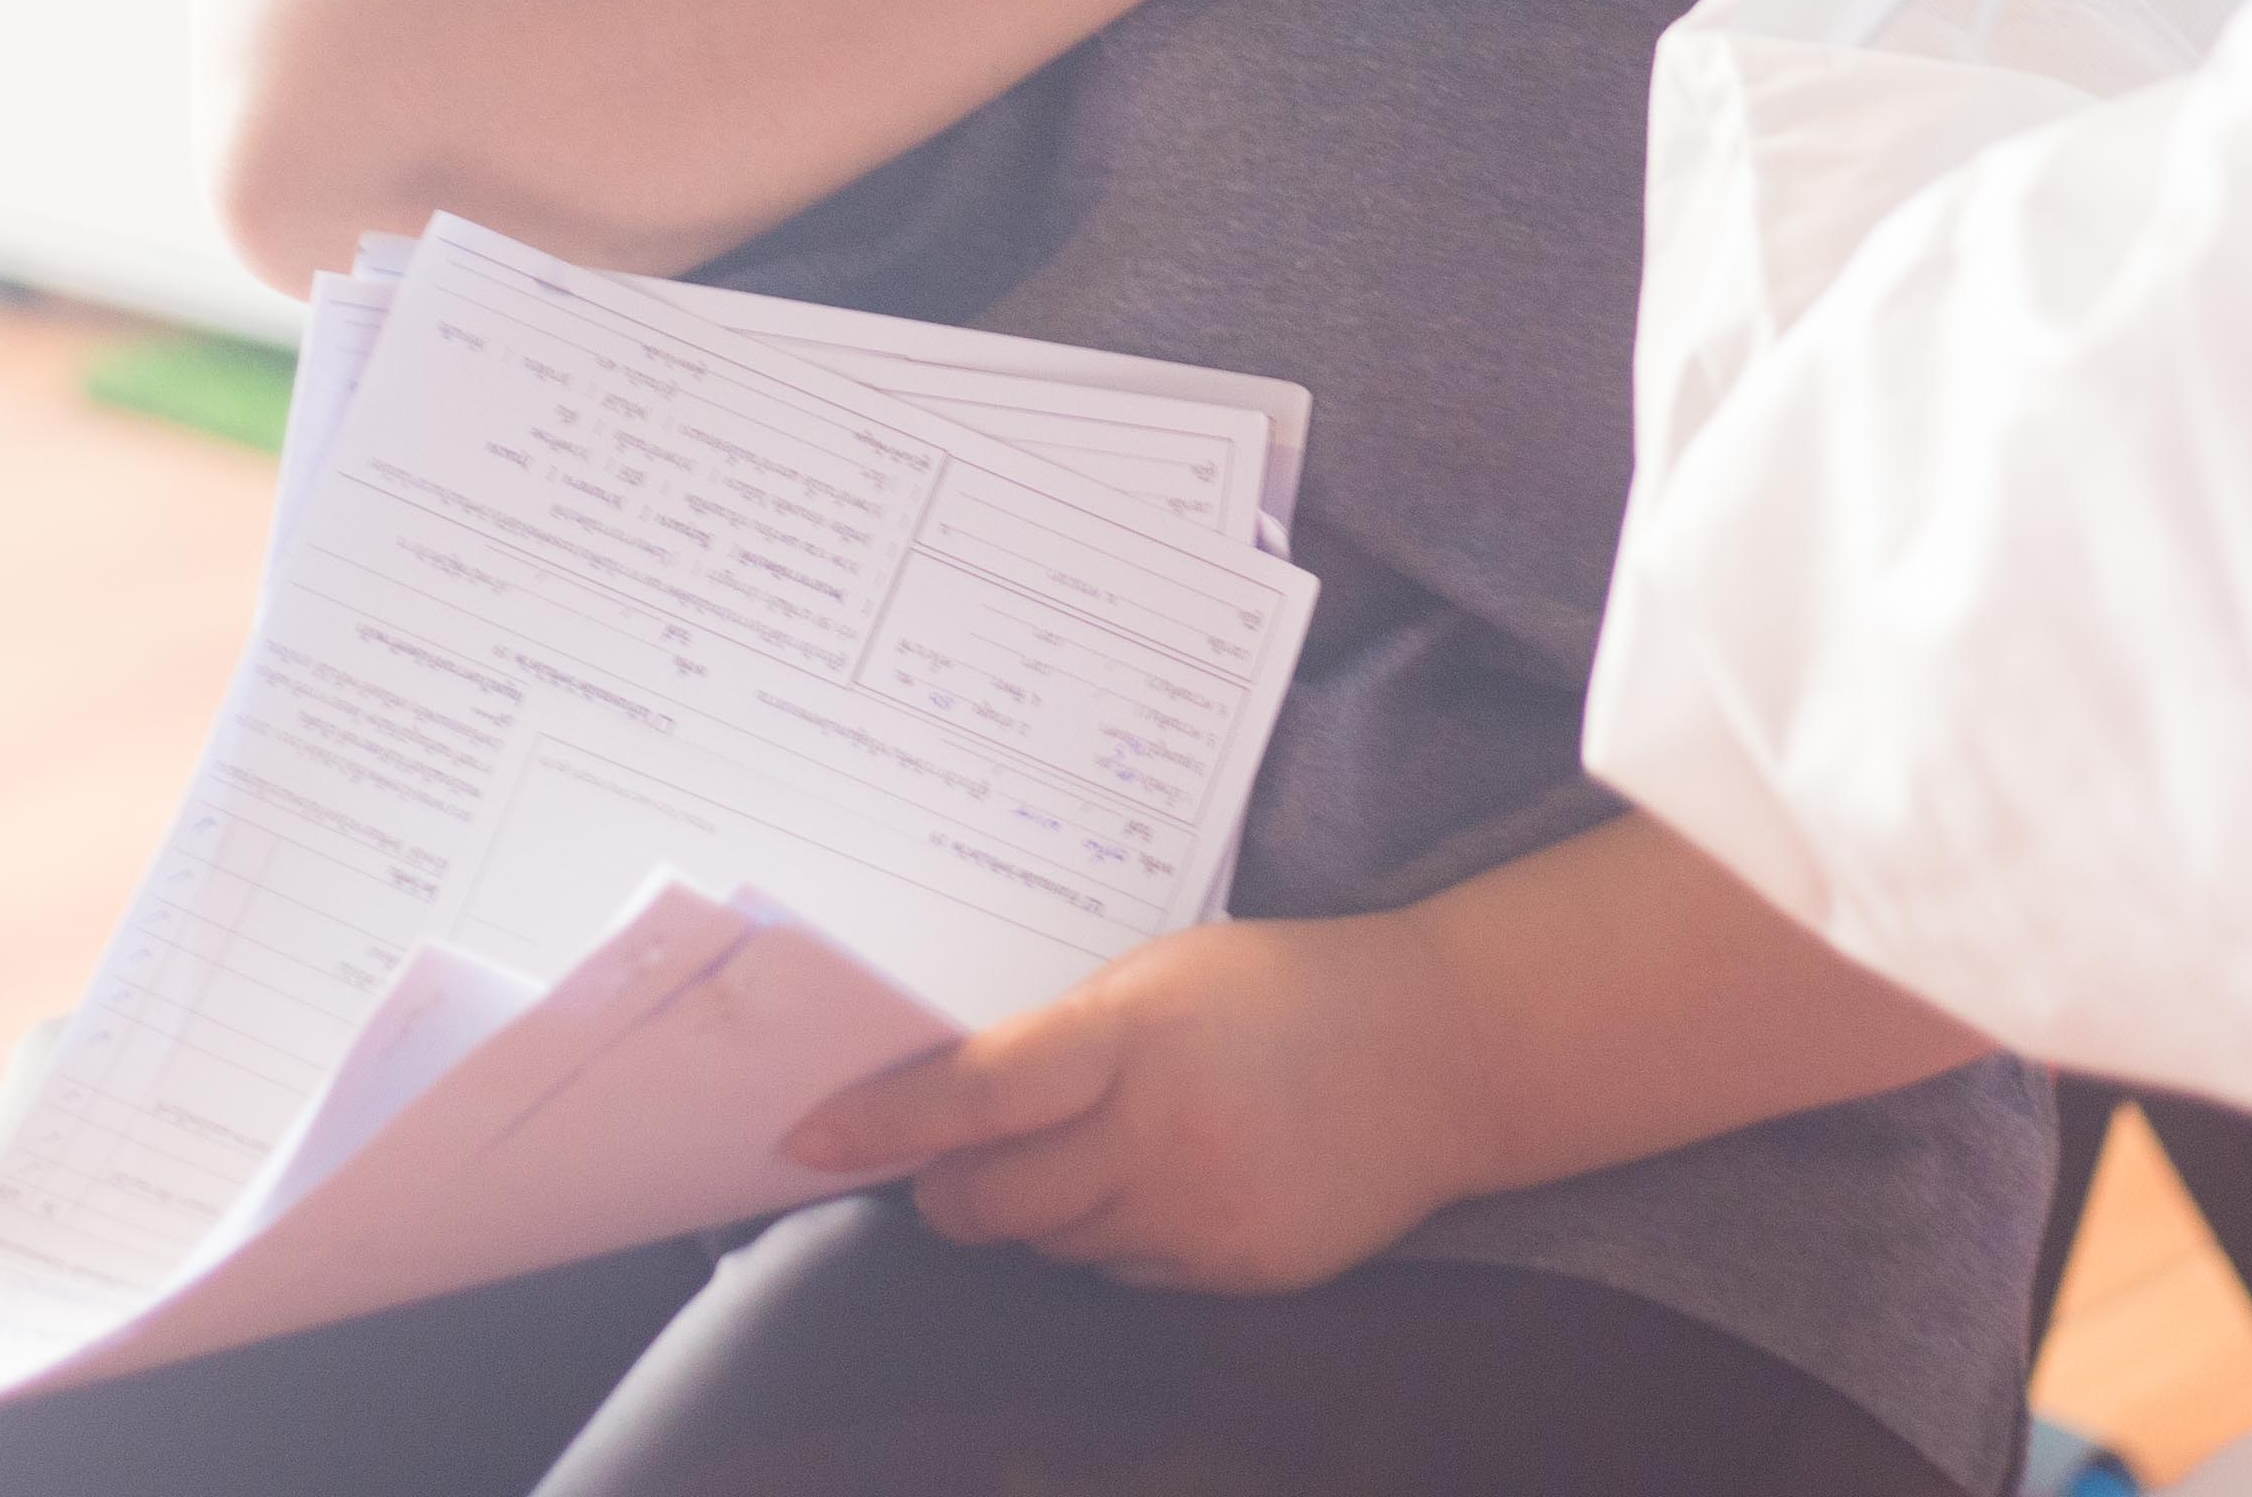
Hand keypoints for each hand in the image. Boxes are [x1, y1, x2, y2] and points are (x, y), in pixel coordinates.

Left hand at [780, 915, 1484, 1296]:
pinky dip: (1117, 1239)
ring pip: (1049, 1248)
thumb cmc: (1291, 989)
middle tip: (964, 1155)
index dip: (882, 1123)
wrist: (1446, 1052)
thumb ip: (1066, 1035)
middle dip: (954, 1186)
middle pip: (989, 1201)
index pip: (976, 1096)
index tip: (805, 1140)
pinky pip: (1122, 1277)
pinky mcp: (1233, 1277)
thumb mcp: (1168, 974)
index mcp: (1136, 1037)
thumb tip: (953, 1103)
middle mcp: (1160, 1137)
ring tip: (1112, 1145)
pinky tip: (1175, 1181)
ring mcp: (1198, 1220)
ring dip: (1044, 1209)